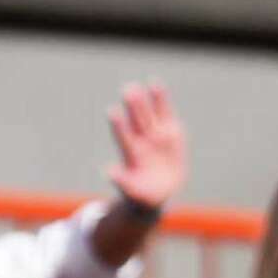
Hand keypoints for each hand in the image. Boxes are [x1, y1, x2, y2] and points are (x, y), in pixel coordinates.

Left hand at [106, 80, 186, 209]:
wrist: (160, 189)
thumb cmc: (142, 193)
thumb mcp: (134, 193)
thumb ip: (123, 182)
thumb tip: (108, 171)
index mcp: (132, 157)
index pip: (125, 139)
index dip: (120, 127)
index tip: (112, 112)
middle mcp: (141, 142)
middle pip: (137, 122)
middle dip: (133, 107)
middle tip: (127, 90)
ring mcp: (155, 135)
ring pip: (148, 115)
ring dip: (143, 101)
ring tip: (138, 85)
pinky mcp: (170, 131)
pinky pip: (165, 113)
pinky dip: (161, 100)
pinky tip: (155, 84)